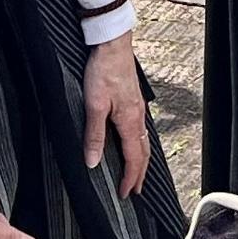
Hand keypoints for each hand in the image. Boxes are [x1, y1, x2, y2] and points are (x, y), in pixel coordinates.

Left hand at [82, 34, 150, 195]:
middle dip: (139, 173)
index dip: (129, 178)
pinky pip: (140, 128)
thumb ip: (95, 135)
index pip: (133, 158)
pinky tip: (132, 141)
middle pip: (143, 152)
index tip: (125, 194)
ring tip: (136, 171)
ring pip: (143, 140)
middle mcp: (138, 116)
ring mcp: (138, 107)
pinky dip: (139, 143)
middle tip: (135, 190)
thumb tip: (94, 162)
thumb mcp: (94, 105)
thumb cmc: (104, 71)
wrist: (112, 44)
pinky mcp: (133, 99)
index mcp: (130, 121)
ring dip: (140, 159)